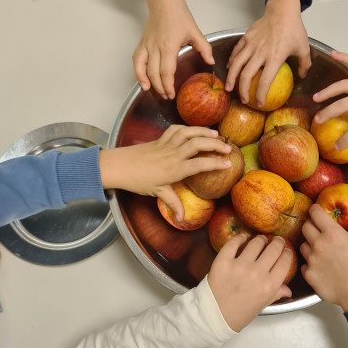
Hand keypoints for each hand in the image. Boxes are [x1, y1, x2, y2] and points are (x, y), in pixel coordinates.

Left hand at [99, 126, 231, 220]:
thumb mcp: (157, 193)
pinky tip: (194, 130)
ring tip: (216, 134)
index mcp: (175, 169)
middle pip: (199, 144)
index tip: (228, 163)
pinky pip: (176, 129)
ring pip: (189, 132)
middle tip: (228, 147)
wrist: (118, 166)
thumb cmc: (138, 180)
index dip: (216, 163)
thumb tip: (182, 219)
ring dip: (203, 131)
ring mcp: (167, 144)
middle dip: (215, 144)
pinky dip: (187, 128)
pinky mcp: (160, 139)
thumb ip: (173, 203)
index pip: (201, 164)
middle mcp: (173, 154)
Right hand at [135, 0, 213, 98]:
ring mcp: (146, 45)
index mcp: (168, 45)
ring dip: (146, 81)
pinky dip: (137, 71)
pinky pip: (136, 60)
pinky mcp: (141, 43)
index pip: (166, 71)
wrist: (164, 2)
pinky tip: (141, 80)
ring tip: (151, 91)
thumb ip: (204, 48)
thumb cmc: (178, 15)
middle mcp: (155, 47)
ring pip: (142, 68)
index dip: (168, 85)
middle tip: (166, 96)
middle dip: (159, 87)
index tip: (171, 94)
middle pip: (154, 73)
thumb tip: (211, 62)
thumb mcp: (195, 32)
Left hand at [208, 234, 291, 330]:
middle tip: (277, 240)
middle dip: (277, 243)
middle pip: (273, 250)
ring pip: (256, 244)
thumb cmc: (239, 313)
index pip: (284, 263)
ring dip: (260, 240)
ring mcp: (240, 266)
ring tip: (260, 239)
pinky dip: (239, 238)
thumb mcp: (262, 305)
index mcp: (269, 286)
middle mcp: (257, 273)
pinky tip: (242, 238)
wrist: (214, 315)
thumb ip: (275, 294)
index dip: (287, 254)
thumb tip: (288, 290)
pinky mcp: (223, 261)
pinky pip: (233, 243)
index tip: (286, 251)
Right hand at [225, 0, 310, 105]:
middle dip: (243, 91)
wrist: (282, 10)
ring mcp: (251, 45)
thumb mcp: (303, 47)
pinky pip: (236, 52)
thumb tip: (302, 76)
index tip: (259, 103)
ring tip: (229, 88)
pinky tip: (230, 68)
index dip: (260, 94)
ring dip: (231, 78)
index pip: (265, 81)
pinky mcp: (246, 38)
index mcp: (275, 57)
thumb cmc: (293, 28)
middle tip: (244, 99)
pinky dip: (232, 61)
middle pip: (246, 75)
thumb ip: (304, 64)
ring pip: (236, 64)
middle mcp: (261, 53)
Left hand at [300, 205, 347, 311]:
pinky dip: (310, 264)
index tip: (316, 211)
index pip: (315, 213)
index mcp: (332, 233)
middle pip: (305, 227)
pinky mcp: (309, 275)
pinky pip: (304, 264)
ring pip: (303, 246)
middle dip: (311, 226)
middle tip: (318, 230)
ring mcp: (312, 260)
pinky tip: (319, 266)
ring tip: (320, 250)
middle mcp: (318, 244)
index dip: (315, 210)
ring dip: (310, 245)